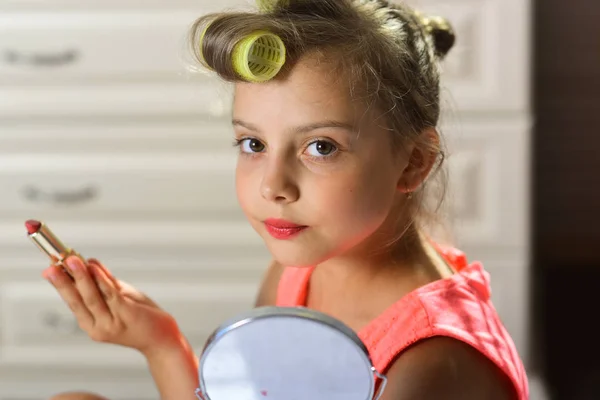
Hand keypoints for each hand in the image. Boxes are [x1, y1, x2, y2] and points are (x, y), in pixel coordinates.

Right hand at [42, 256, 181, 356]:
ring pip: (92, 296)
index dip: (61, 285)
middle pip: (78, 300)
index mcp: (91, 325)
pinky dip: (102, 280)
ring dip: (81, 276)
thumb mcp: (119, 299)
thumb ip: (105, 284)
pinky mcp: (127, 315)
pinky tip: (95, 268)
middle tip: (53, 264)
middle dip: (64, 281)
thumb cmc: (141, 317)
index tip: (50, 268)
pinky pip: (111, 295)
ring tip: (72, 259)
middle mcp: (98, 327)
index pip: (72, 303)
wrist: (162, 339)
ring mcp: (112, 323)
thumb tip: (89, 262)